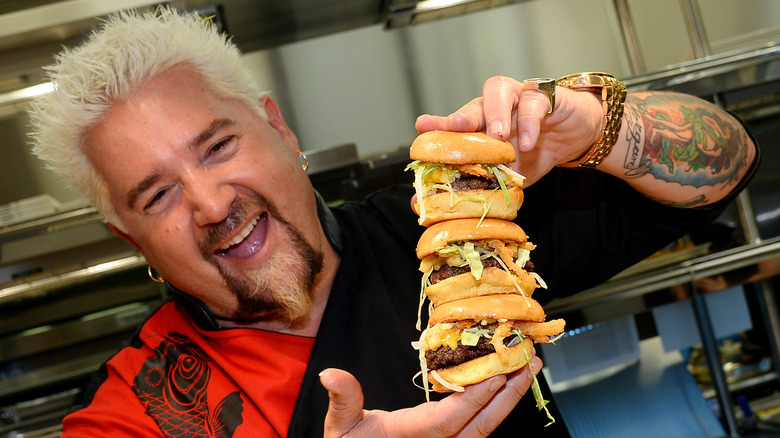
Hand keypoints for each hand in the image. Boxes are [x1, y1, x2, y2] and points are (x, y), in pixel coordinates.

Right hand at [319, 355, 542, 437]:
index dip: (475, 397)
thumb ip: (343, 400)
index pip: (451, 420)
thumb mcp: (340, 428)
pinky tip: (505, 389)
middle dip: (507, 396)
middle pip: (481, 427)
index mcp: (412, 437)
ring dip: (507, 401)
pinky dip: (494, 409)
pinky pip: (477, 430)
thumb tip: (332, 374)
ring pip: (484, 430)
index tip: (498, 372)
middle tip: (528, 364)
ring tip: (526, 371)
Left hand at [415, 75, 602, 185]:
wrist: (576, 138)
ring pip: (500, 91)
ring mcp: (518, 98)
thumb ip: (473, 187)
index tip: (422, 126)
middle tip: (457, 126)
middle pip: (474, 104)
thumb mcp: (504, 176)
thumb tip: (421, 205)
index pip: (456, 122)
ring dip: (497, 112)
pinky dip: (530, 123)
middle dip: (464, 115)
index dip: (438, 123)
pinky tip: (528, 143)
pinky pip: (534, 104)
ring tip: (498, 135)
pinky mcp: (545, 96)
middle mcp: (494, 107)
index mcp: (481, 125)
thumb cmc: (535, 153)